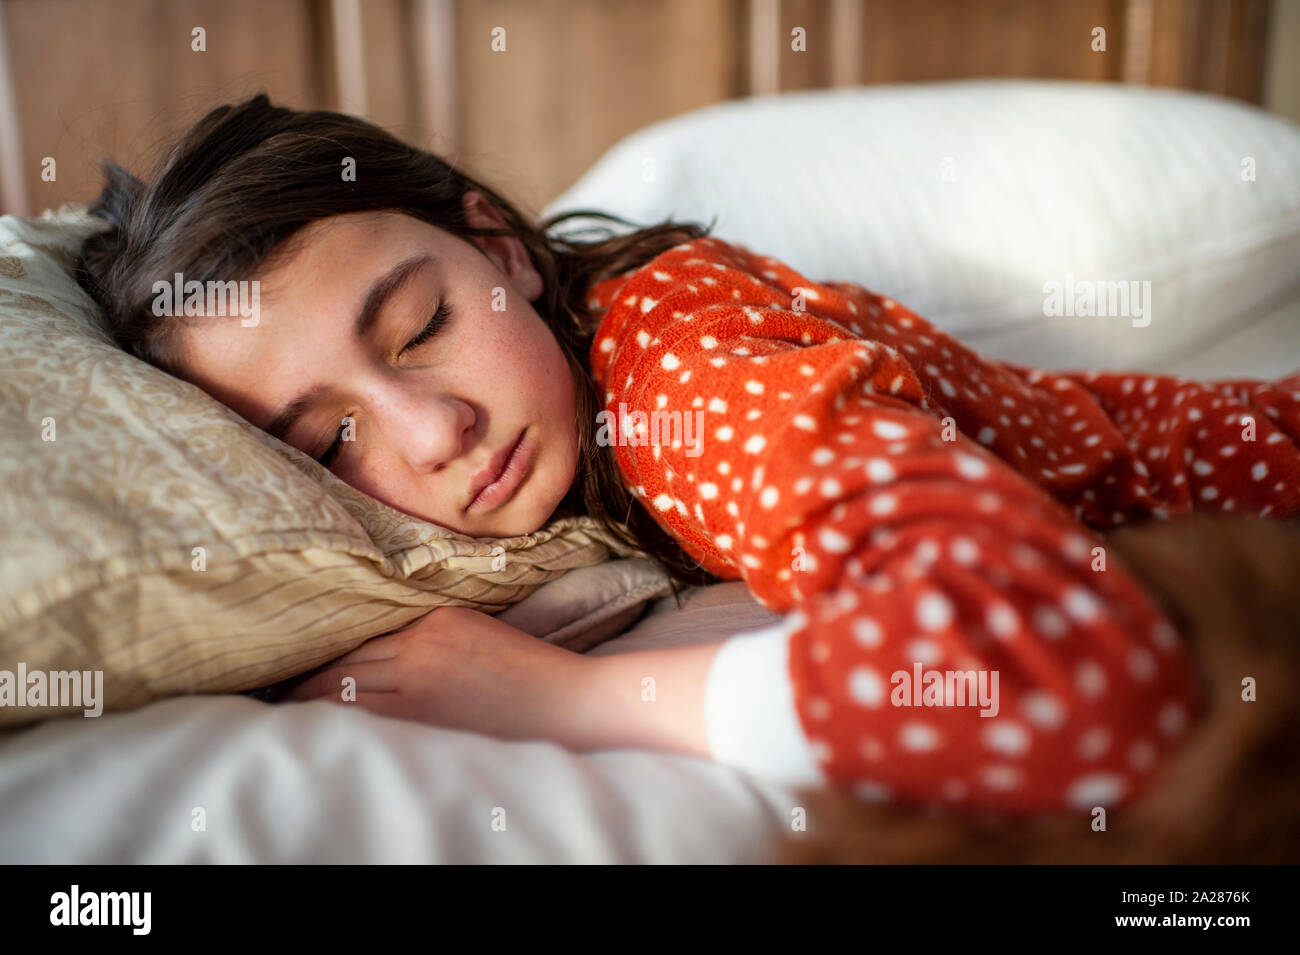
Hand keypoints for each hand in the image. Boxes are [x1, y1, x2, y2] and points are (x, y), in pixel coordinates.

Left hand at [281, 605, 594, 743]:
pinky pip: (366, 720)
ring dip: (310, 704)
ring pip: (345, 692)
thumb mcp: (476, 638)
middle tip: (267, 691)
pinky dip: (338, 725)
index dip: (320, 655)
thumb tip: (372, 664)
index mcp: (434, 620)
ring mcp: (420, 683)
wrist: (573, 704)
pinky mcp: (427, 717)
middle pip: (343, 664)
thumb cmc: (531, 677)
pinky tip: (317, 733)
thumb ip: (427, 642)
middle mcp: (420, 647)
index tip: (291, 663)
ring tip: (280, 713)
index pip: (360, 638)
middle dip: (303, 681)